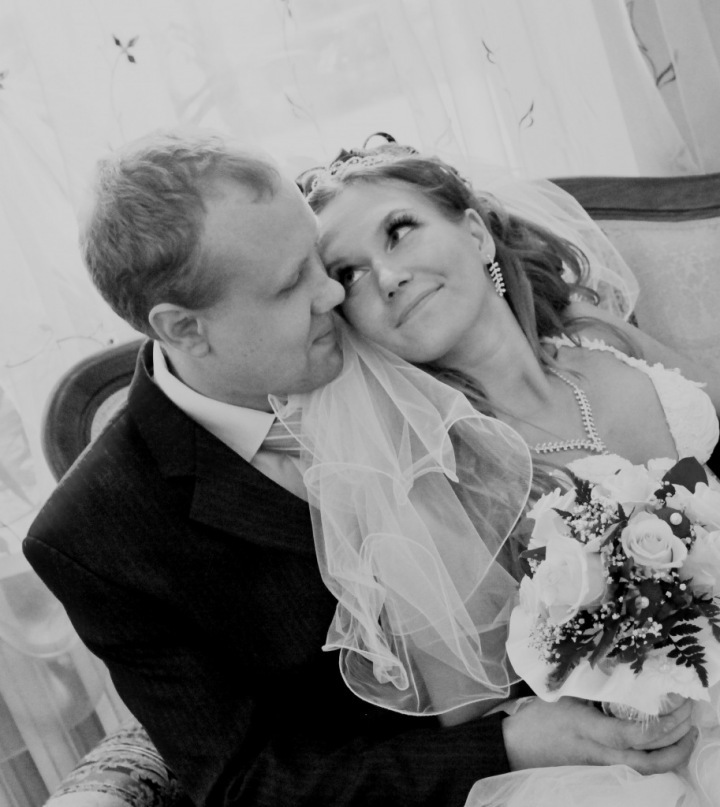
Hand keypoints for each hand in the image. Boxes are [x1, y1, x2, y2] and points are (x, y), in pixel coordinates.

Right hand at [502, 696, 695, 774]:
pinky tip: (664, 742)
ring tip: (687, 732)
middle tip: (692, 716)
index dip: (663, 724)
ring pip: (648, 769)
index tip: (678, 704)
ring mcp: (602, 766)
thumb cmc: (536, 717)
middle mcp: (600, 754)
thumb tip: (623, 673)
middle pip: (650, 761)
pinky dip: (658, 756)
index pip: (635, 735)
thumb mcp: (563, 695)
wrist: (515, 747)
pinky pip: (638, 767)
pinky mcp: (601, 769)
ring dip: (673, 753)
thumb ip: (594, 690)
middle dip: (678, 741)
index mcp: (589, 731)